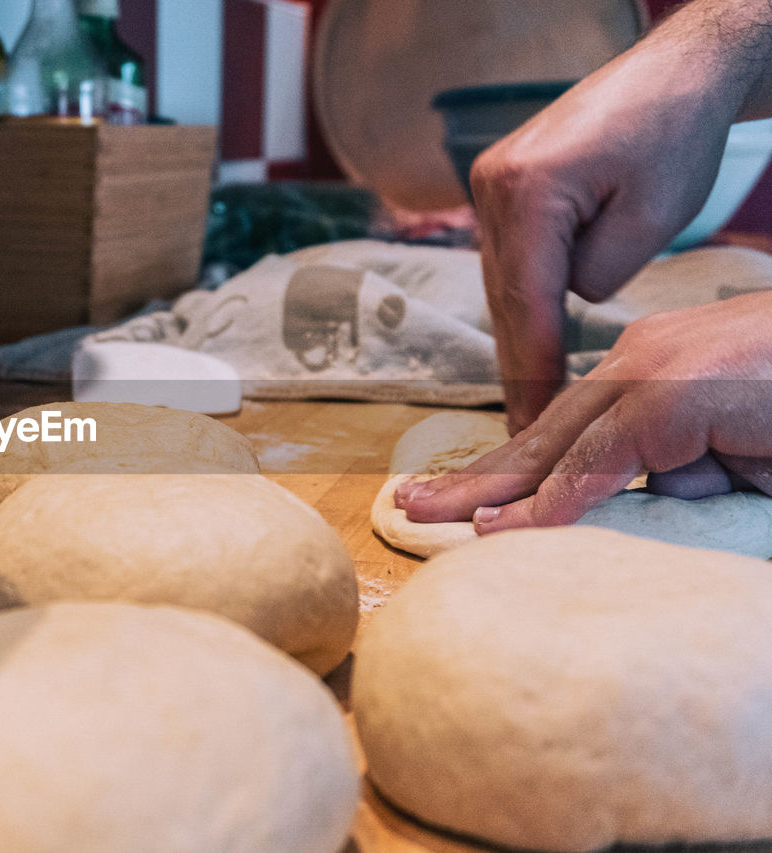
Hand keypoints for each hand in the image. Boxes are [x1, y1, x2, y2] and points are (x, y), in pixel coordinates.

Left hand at [394, 291, 771, 532]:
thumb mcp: (726, 450)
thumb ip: (673, 469)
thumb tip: (622, 500)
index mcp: (639, 373)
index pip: (557, 430)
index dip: (503, 468)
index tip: (457, 500)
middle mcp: (634, 364)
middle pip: (538, 432)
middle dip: (473, 475)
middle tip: (408, 504)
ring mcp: (653, 372)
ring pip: (558, 444)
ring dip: (496, 490)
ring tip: (433, 518)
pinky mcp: (677, 393)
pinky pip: (605, 458)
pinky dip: (559, 498)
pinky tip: (510, 527)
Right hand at [471, 5, 754, 431]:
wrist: (675, 70)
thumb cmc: (675, 133)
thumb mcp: (652, 218)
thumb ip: (596, 277)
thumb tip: (566, 305)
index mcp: (526, 191)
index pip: (526, 303)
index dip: (530, 371)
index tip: (530, 428)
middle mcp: (491, 187)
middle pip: (503, 297)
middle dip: (516, 366)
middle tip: (521, 436)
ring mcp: (488, 183)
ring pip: (501, 281)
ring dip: (517, 335)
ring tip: (526, 400)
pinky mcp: (500, 183)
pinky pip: (507, 257)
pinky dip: (522, 299)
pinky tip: (532, 338)